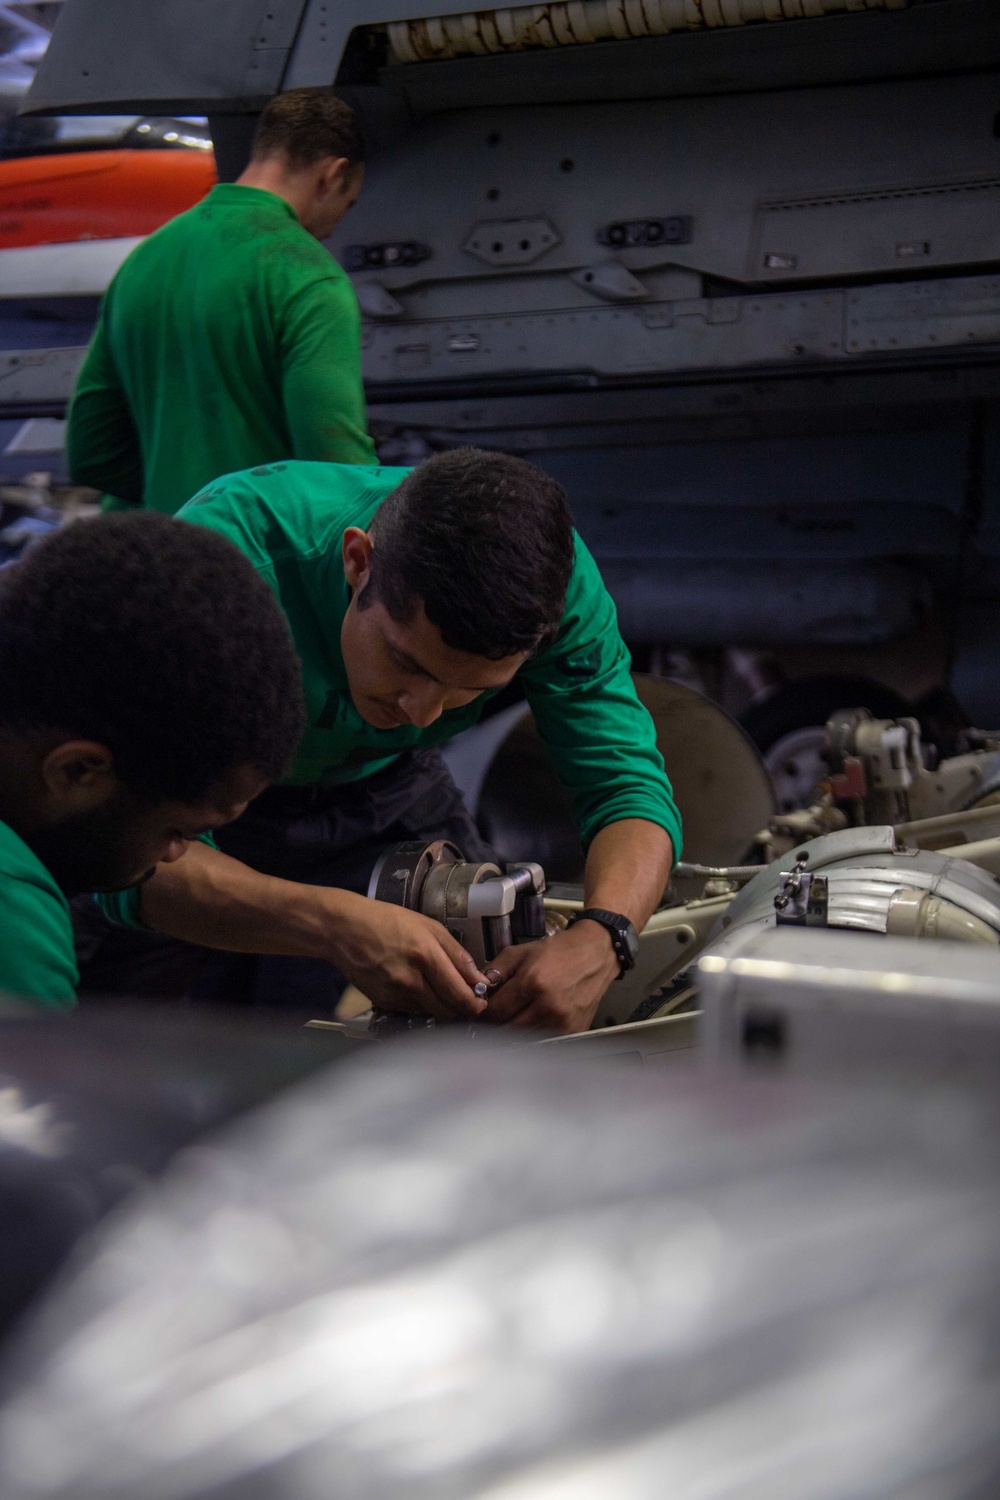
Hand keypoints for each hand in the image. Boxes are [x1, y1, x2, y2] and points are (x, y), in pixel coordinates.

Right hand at [328, 894, 489, 1022]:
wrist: (344, 930)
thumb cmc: (386, 921)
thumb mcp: (429, 926)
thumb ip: (457, 954)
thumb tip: (478, 979)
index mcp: (426, 955)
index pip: (460, 995)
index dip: (477, 1005)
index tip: (483, 1003)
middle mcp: (411, 979)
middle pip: (449, 1012)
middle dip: (464, 1011)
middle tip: (471, 1003)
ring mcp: (395, 994)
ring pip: (432, 1014)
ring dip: (444, 1009)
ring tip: (445, 993)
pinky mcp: (384, 1003)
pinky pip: (414, 1011)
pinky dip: (424, 1005)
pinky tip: (421, 989)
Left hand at [483, 920, 619, 1033]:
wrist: (597, 954)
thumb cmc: (559, 951)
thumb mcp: (521, 951)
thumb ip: (495, 971)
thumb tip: (477, 992)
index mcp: (533, 982)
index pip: (496, 1012)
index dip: (483, 1014)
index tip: (480, 1012)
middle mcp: (549, 1006)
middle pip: (507, 1030)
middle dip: (496, 1025)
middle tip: (494, 1017)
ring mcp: (563, 1022)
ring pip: (524, 1039)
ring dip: (514, 1032)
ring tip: (514, 1017)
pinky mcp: (573, 1031)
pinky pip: (543, 1041)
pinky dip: (533, 1035)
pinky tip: (532, 1021)